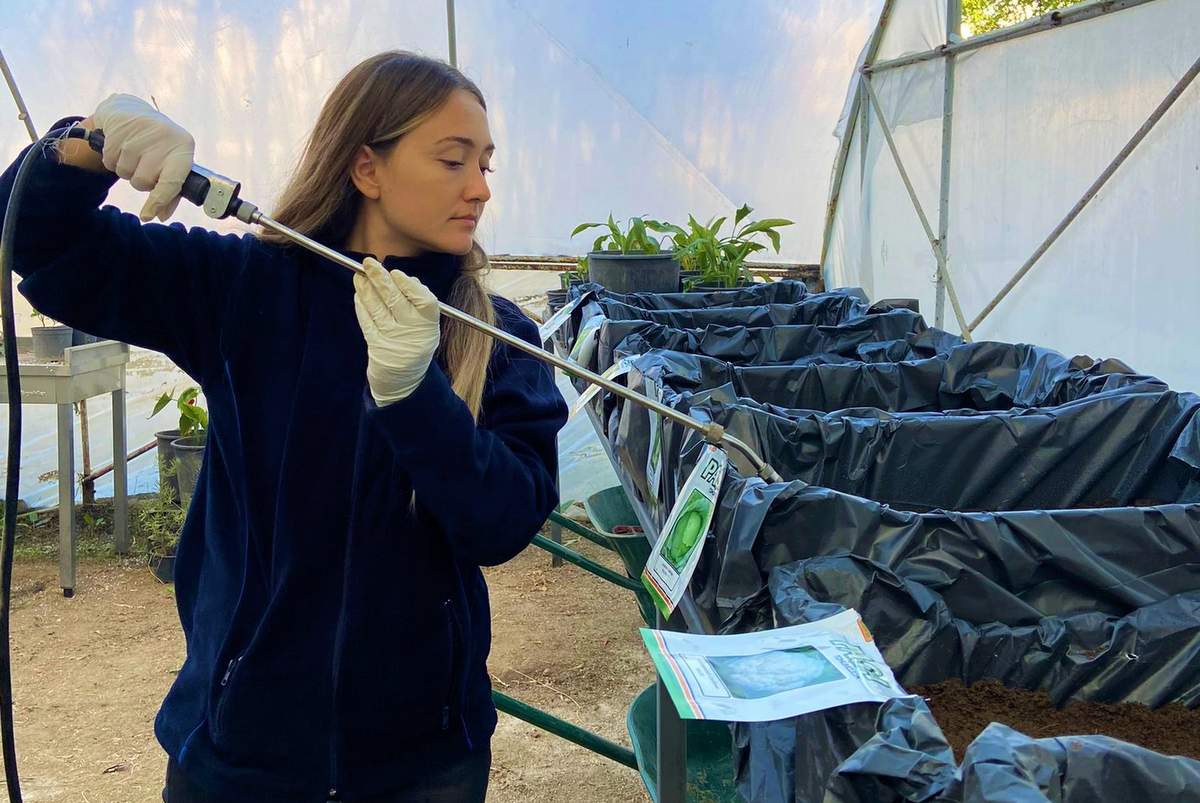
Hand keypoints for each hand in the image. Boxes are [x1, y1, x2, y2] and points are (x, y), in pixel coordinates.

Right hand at [93, 94, 194, 221]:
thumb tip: (159, 215)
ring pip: (125, 173)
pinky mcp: (118, 127)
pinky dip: (112, 160)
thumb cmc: (158, 146)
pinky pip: (109, 161)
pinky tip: (120, 145)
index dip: (159, 201)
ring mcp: (140, 131)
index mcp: (183, 148)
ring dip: (126, 169)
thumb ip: (169, 191)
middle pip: (143, 181)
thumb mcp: (170, 164)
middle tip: (143, 165)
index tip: (148, 215)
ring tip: (133, 152)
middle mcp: (164, 137)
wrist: (132, 111)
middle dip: (140, 180)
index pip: (171, 182)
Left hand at [354, 258, 441, 405]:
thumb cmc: (416, 339)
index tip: (397, 273)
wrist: (406, 375)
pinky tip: (359, 294)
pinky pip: (367, 321)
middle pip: (395, 301)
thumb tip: (404, 278)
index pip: (424, 301)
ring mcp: (393, 339)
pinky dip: (361, 306)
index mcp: (429, 324)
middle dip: (381, 279)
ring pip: (377, 309)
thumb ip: (419, 301)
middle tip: (370, 264)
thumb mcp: (427, 324)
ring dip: (366, 289)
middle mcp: (412, 331)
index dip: (409, 285)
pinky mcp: (376, 345)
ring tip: (360, 275)